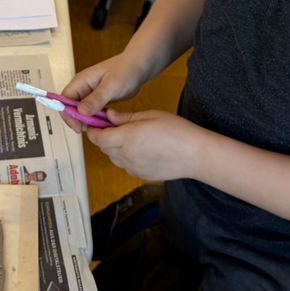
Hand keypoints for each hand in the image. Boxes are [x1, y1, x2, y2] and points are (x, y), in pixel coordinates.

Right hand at [60, 54, 146, 132]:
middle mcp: (83, 88)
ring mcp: (90, 94)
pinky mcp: (97, 100)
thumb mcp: (111, 85)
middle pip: (70, 107)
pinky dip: (94, 119)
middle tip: (89, 130)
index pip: (65, 100)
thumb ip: (96, 98)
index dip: (68, 114)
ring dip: (86, 121)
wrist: (138, 67)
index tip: (77, 126)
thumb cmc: (126, 70)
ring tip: (97, 128)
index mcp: (81, 81)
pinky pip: (91, 112)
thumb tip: (81, 111)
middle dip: (77, 120)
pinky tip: (103, 124)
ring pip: (80, 112)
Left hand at [86, 109, 204, 182]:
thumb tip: (108, 116)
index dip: (93, 129)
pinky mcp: (140, 175)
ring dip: (113, 147)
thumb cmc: (178, 132)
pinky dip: (124, 156)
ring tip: (129, 136)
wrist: (195, 155)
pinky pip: (124, 165)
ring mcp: (133, 168)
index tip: (96, 121)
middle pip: (103, 147)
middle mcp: (127, 156)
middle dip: (103, 136)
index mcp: (127, 138)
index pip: (97, 137)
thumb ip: (126, 117)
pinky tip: (139, 148)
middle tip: (113, 125)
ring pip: (112, 157)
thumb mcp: (150, 116)